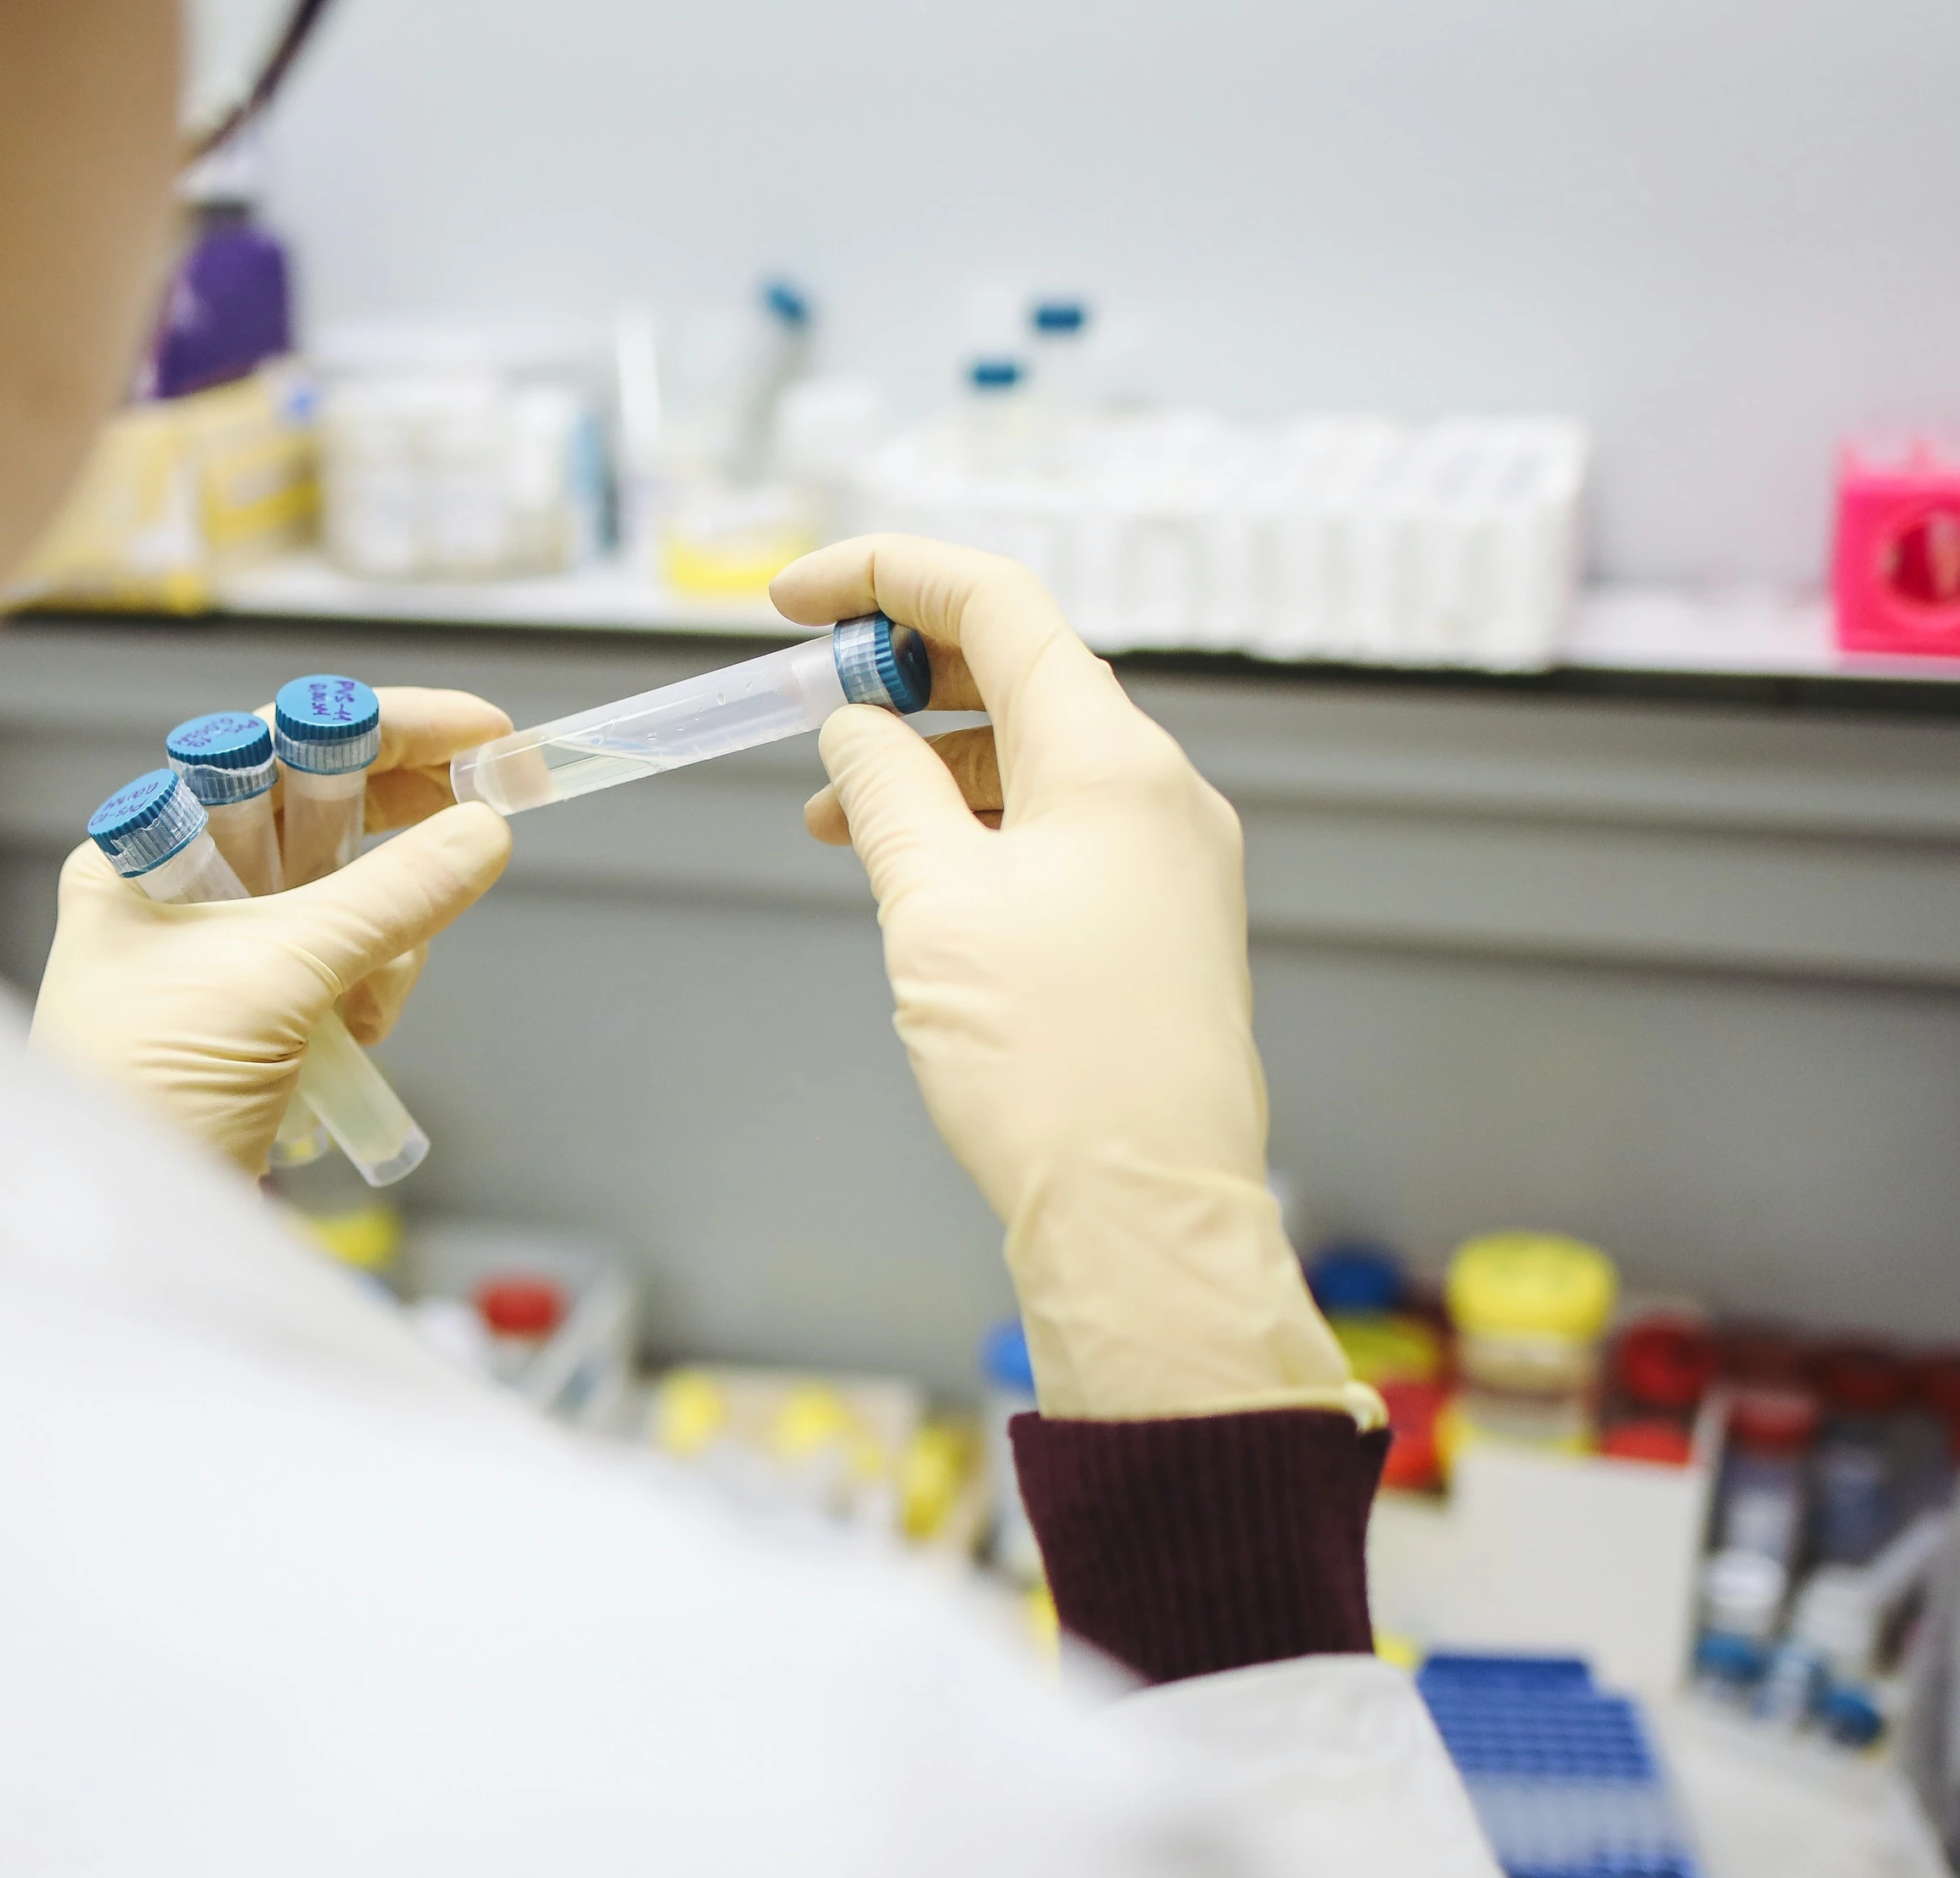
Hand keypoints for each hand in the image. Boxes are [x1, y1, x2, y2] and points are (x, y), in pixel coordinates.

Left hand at [30, 690, 511, 1171]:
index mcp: (147, 849)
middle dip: (400, 827)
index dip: (384, 728)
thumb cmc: (144, 1092)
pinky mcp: (261, 1017)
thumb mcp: (274, 978)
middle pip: (320, 812)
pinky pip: (349, 964)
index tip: (482, 732)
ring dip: (388, 933)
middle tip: (489, 816)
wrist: (115, 1238)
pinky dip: (374, 986)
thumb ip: (388, 896)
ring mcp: (223, 955)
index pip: (277, 743)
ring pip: (350, 894)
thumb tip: (482, 831)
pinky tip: (359, 1035)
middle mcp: (180, 888)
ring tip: (370, 1005)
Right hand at [779, 537, 1363, 1423]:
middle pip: (1021, 673)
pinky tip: (909, 871)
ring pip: (1034, 758)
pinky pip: (1058, 830)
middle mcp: (1158, 792)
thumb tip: (853, 730)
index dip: (885, 576)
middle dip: (901, 671)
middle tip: (803, 701)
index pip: (996, 605)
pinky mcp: (1159, 926)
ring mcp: (1168, 860)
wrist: (1144, 1218)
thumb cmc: (1050, 1068)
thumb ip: (884, 790)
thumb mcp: (932, 905)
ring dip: (928, 759)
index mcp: (1112, 760)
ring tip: (831, 812)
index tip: (791, 600)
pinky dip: (974, 824)